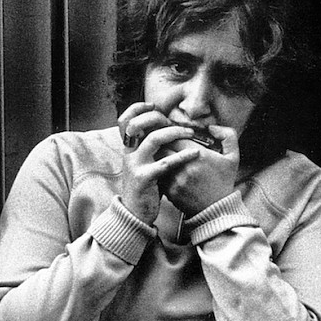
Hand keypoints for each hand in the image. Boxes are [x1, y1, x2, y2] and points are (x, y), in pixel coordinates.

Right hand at [116, 102, 199, 224]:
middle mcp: (129, 154)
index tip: (154, 106)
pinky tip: (196, 154)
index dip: (137, 109)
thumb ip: (150, 149)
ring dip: (175, 133)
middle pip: (138, 124)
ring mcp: (135, 165)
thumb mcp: (143, 165)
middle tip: (177, 123)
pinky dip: (183, 156)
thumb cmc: (144, 188)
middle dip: (159, 118)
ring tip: (191, 134)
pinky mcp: (144, 178)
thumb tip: (166, 132)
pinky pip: (166, 162)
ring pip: (154, 139)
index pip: (125, 120)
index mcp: (128, 148)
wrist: (134, 214)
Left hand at [157, 124, 241, 217]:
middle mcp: (185, 167)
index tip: (178, 135)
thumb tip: (211, 127)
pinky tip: (163, 168)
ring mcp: (175, 180)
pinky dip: (159, 170)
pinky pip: (159, 174)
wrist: (217, 209)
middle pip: (164, 146)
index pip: (177, 136)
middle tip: (167, 142)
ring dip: (160, 156)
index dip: (175, 133)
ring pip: (158, 160)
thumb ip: (227, 136)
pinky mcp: (169, 191)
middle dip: (164, 143)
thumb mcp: (233, 156)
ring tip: (163, 153)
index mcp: (199, 155)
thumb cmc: (224, 181)